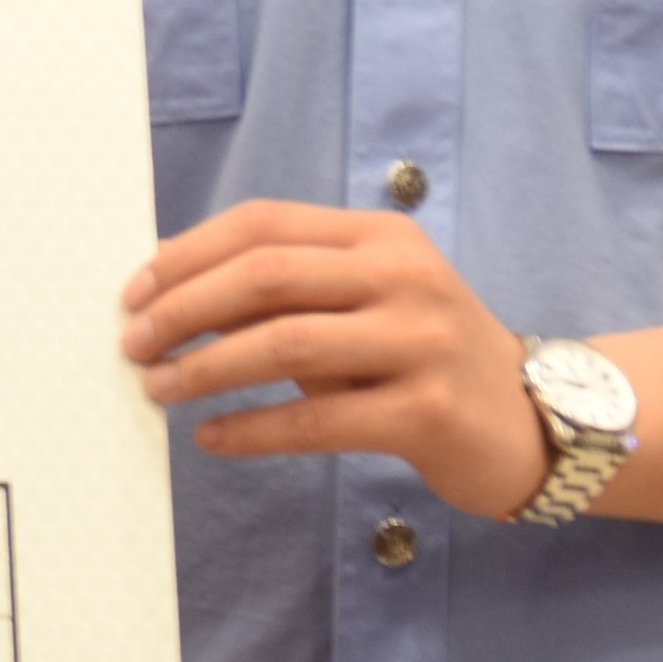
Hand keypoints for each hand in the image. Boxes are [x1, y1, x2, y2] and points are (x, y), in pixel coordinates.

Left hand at [123, 202, 551, 517]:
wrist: (530, 421)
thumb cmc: (420, 357)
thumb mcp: (359, 305)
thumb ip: (283, 292)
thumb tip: (168, 289)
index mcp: (380, 237)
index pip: (265, 224)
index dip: (188, 254)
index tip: (133, 291)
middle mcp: (405, 277)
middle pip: (266, 275)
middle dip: (183, 309)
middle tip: (132, 344)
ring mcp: (421, 342)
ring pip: (284, 343)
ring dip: (205, 368)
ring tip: (157, 389)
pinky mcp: (428, 412)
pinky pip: (316, 419)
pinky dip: (251, 429)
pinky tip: (212, 437)